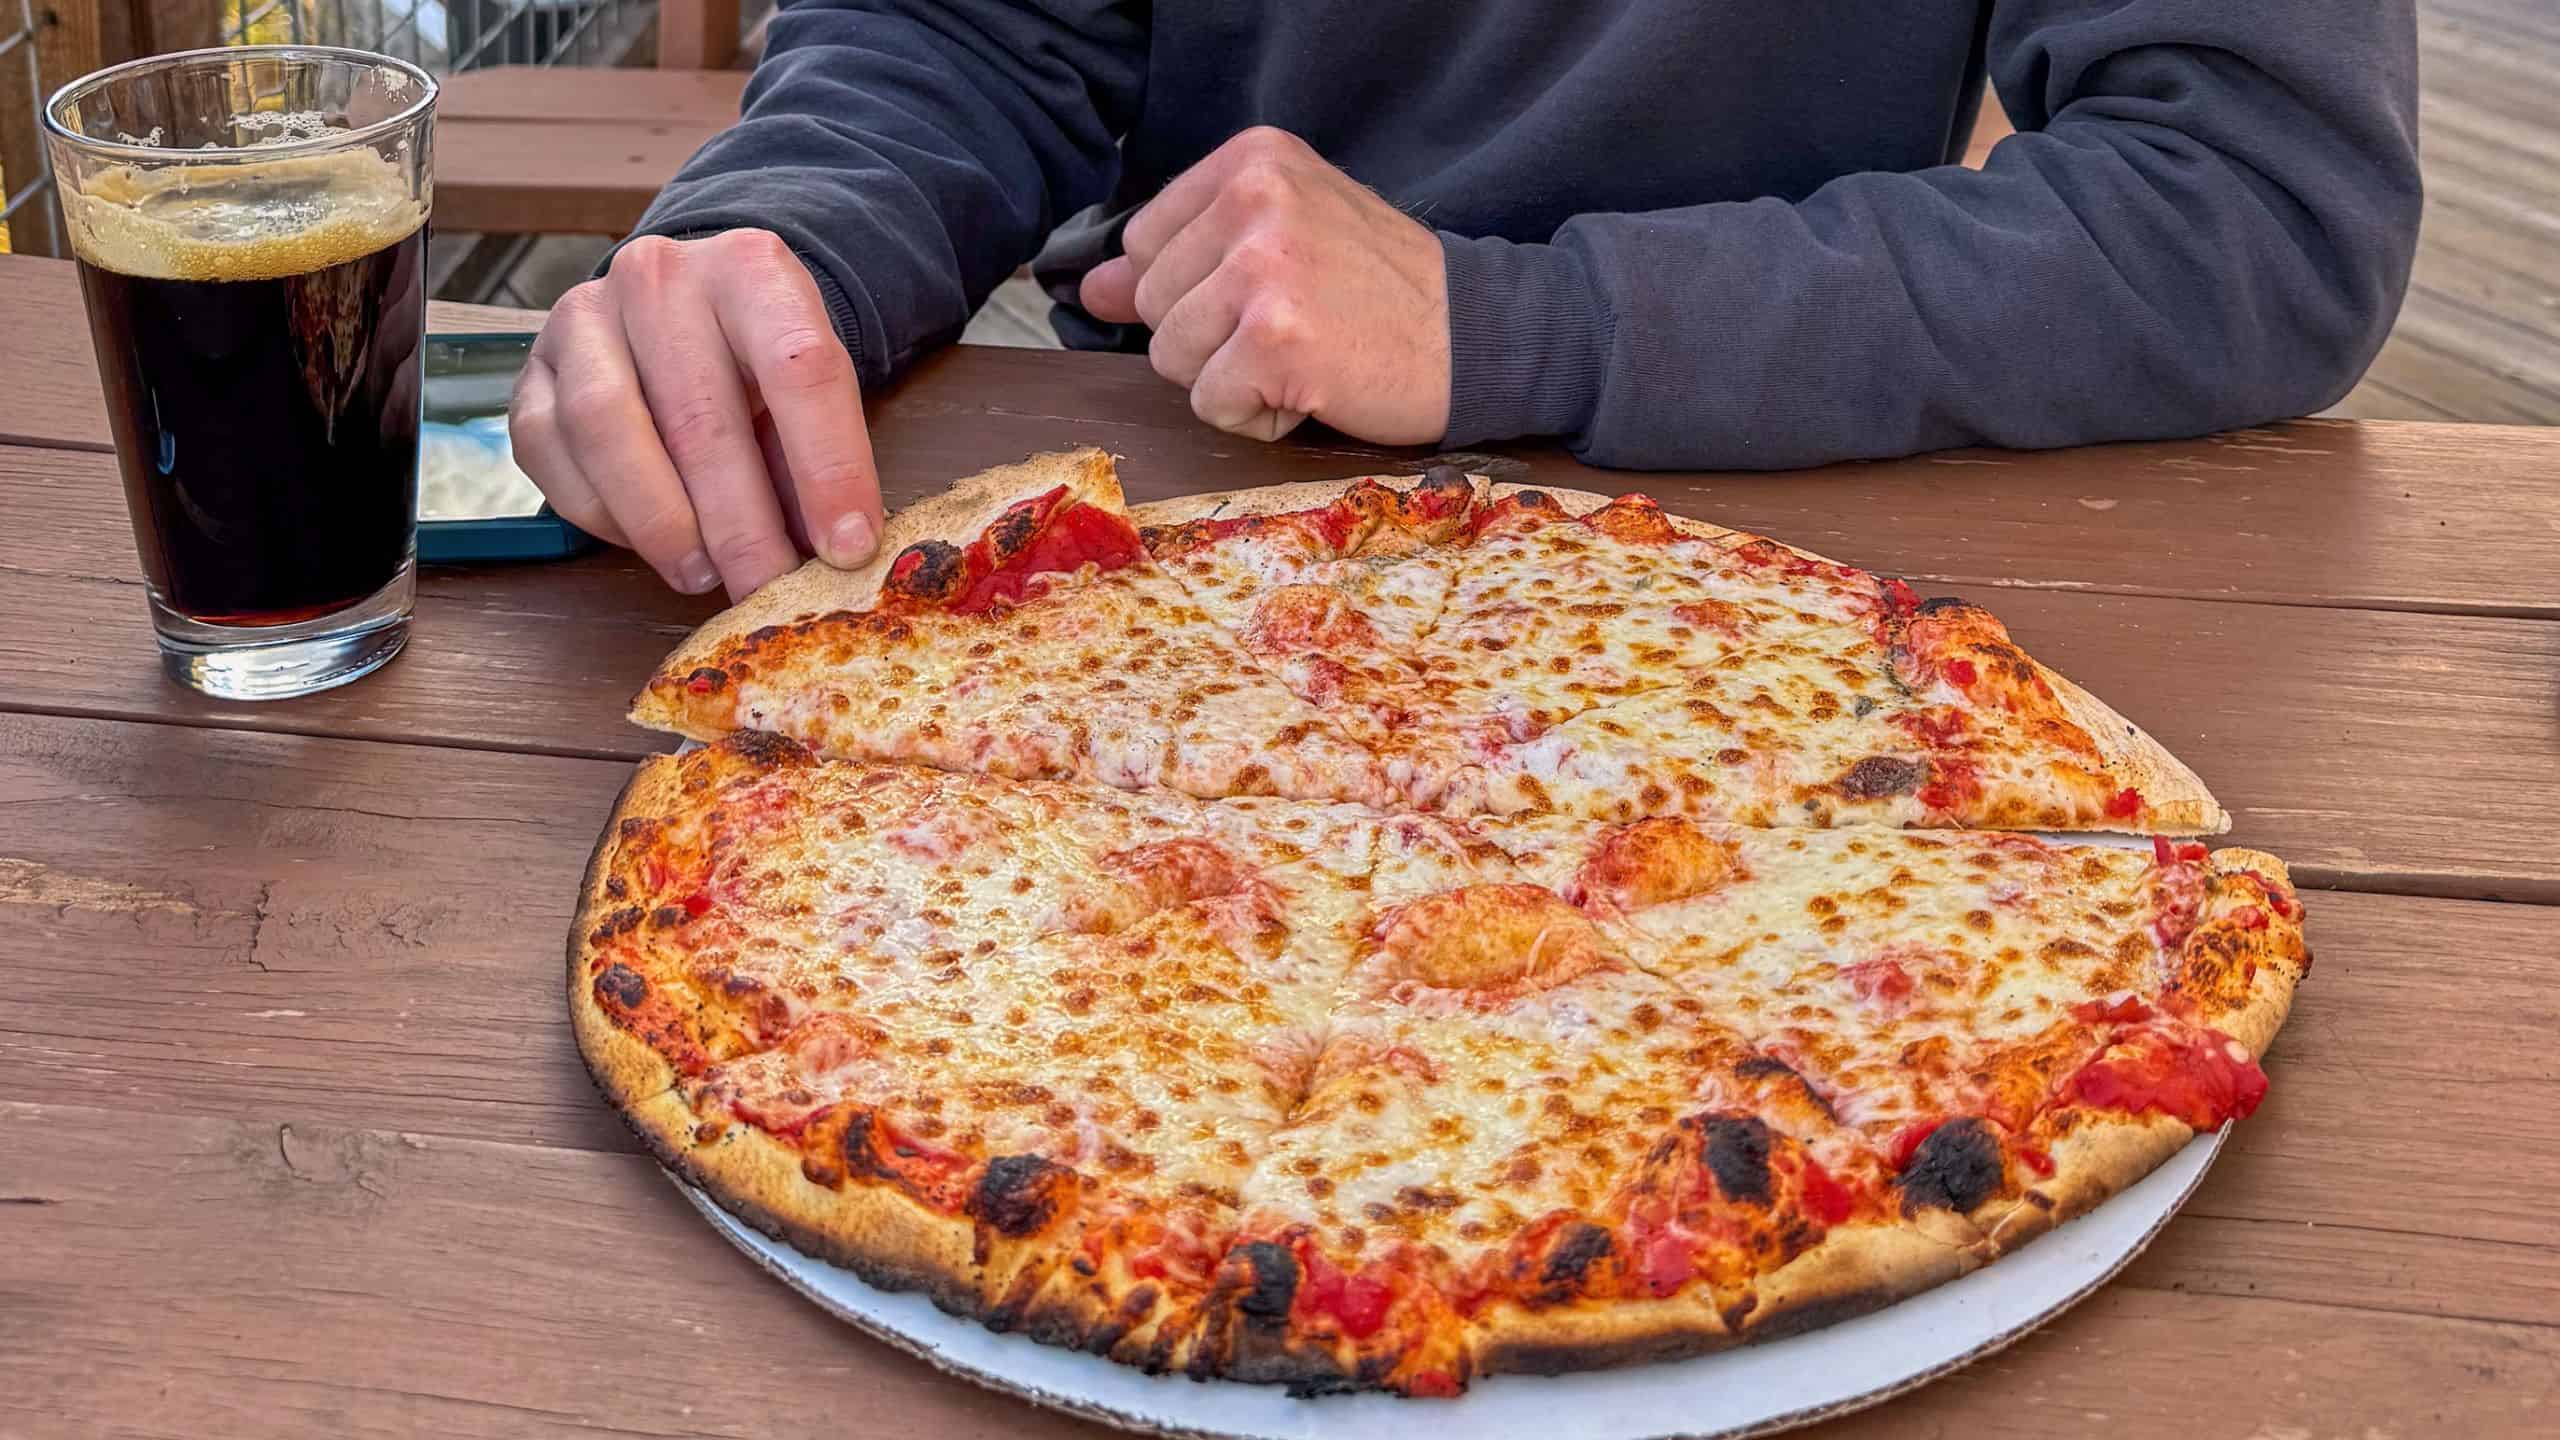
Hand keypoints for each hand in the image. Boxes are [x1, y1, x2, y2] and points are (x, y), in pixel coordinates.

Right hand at [509, 229, 883, 599]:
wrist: (680, 306)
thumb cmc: (752, 358)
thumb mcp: (802, 388)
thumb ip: (815, 458)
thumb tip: (835, 554)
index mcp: (751, 269)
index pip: (800, 369)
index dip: (828, 468)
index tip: (848, 548)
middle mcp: (660, 278)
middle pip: (700, 416)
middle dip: (740, 525)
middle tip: (768, 590)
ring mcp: (584, 318)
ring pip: (608, 429)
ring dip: (661, 523)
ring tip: (703, 574)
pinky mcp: (531, 369)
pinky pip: (553, 452)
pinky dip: (602, 514)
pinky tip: (647, 543)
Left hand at [1079, 127, 1449, 444]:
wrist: (1477, 337)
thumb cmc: (1380, 292)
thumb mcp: (1282, 242)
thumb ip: (1182, 258)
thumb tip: (1091, 290)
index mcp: (1252, 160)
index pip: (1145, 242)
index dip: (1196, 290)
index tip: (1270, 291)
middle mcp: (1254, 199)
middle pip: (1154, 304)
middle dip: (1212, 338)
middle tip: (1295, 327)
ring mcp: (1264, 267)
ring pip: (1172, 357)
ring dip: (1232, 379)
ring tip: (1304, 356)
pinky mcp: (1276, 338)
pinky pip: (1211, 403)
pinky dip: (1258, 415)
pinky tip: (1313, 387)